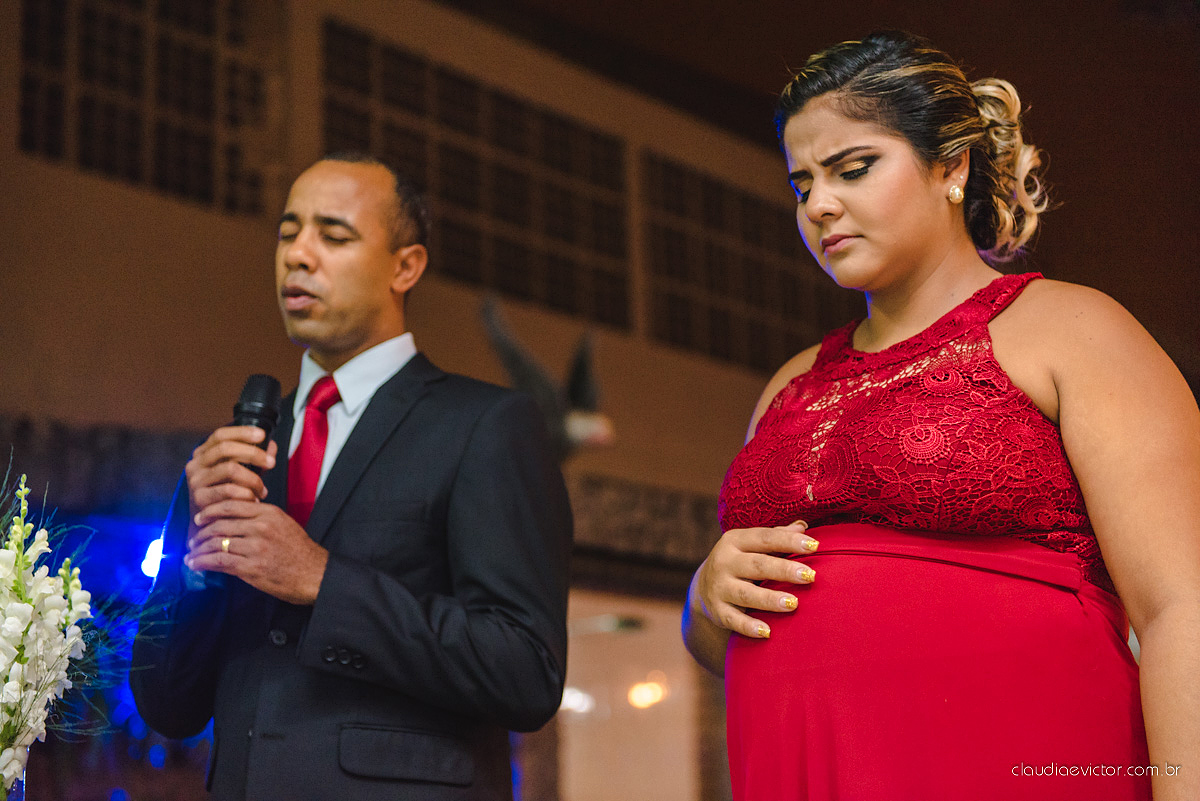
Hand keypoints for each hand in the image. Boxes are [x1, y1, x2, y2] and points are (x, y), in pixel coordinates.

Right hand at [184, 426, 277, 516]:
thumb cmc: (228, 494)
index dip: (242, 432)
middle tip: (272, 462)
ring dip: (252, 478)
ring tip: (263, 489)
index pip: (220, 435)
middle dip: (253, 453)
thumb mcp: (241, 472)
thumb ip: (254, 458)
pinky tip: (255, 499)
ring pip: (229, 468)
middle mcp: (195, 465)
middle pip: (225, 449)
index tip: (263, 435)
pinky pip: (228, 490)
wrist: (210, 524)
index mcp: (203, 454)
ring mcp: (195, 481)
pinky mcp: (199, 498)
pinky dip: (246, 494)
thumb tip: (272, 445)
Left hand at [185, 500, 327, 604]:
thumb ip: (261, 518)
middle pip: (220, 524)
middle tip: (193, 540)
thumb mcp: (284, 524)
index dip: (210, 511)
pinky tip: (195, 564)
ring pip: (216, 543)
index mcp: (269, 513)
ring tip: (191, 554)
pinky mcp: (252, 568)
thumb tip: (234, 517)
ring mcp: (256, 547)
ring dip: (198, 549)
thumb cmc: (300, 551)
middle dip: (200, 533)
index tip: (199, 518)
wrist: (315, 574)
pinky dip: (202, 562)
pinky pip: (219, 561)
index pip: (230, 505)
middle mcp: (261, 527)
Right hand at [693, 521, 817, 638]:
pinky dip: (748, 626)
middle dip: (784, 570)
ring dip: (769, 599)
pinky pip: (733, 619)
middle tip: (809, 575)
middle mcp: (724, 562)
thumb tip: (803, 526)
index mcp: (735, 541)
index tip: (814, 546)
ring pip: (746, 593)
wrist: (703, 587)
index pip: (765, 538)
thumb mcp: (751, 545)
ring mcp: (719, 587)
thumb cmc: (740, 561)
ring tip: (793, 603)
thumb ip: (777, 536)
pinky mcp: (717, 611)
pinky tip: (766, 632)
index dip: (789, 540)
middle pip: (757, 565)